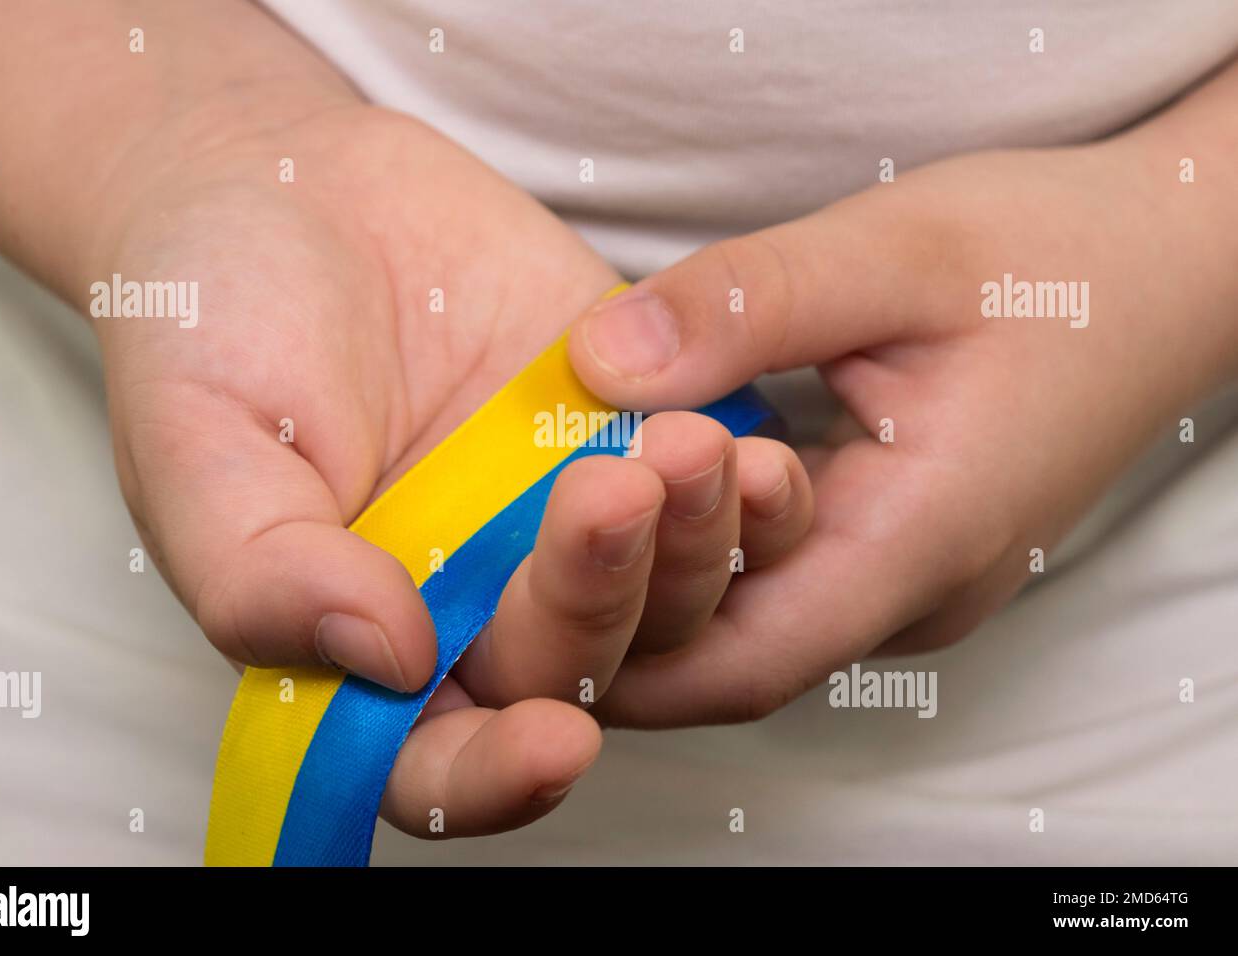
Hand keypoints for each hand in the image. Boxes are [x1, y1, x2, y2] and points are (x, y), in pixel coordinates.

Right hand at [93, 104, 811, 836]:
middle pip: (568, 671)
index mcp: (361, 642)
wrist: (292, 187)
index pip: (435, 763)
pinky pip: (707, 496)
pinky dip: (741, 490)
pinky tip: (745, 444)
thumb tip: (384, 661)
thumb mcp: (195, 446)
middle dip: (600, 604)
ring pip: (662, 598)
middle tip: (605, 493)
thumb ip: (260, 574)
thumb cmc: (213, 322)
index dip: (496, 779)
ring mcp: (560, 521)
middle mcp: (473, 602)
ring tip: (690, 451)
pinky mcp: (627, 433)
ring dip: (693, 549)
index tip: (557, 743)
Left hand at [566, 122, 1237, 725]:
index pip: (745, 662)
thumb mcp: (900, 251)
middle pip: (733, 658)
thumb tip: (601, 361)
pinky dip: (703, 544)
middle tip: (518, 540)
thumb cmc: (1058, 260)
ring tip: (561, 506)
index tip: (519, 600)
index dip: (620, 653)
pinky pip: (781, 577)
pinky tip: (647, 481)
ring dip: (655, 578)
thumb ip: (750, 304)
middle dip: (617, 614)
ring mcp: (904, 576)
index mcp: (920, 541)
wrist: (1168, 268)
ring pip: (753, 623)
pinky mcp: (896, 543)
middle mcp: (909, 588)